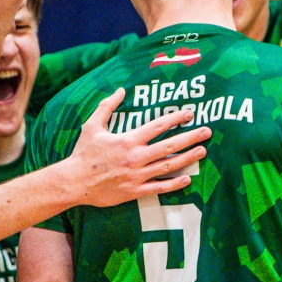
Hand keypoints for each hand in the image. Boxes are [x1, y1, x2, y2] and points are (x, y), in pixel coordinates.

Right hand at [67, 88, 210, 207]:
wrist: (74, 182)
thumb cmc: (83, 153)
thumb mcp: (92, 125)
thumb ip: (107, 106)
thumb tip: (121, 90)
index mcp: (128, 140)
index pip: (158, 126)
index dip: (176, 118)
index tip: (190, 114)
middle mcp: (136, 157)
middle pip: (170, 146)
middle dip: (191, 137)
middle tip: (207, 132)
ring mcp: (137, 176)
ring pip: (168, 166)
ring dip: (188, 158)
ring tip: (202, 151)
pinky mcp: (135, 191)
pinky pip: (159, 188)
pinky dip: (174, 184)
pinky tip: (187, 178)